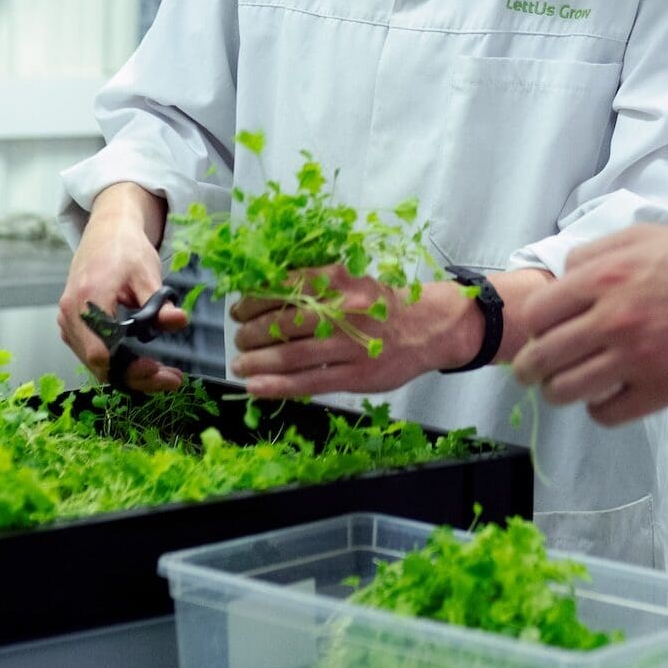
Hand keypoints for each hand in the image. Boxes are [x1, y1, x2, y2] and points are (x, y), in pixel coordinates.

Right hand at [56, 184, 189, 392]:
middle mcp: (71, 315)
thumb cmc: (125, 250)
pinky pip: (94, 354)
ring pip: (97, 364)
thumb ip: (159, 303)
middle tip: (171, 379)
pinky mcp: (73, 326)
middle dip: (136, 377)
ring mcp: (68, 322)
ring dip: (129, 373)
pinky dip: (119, 363)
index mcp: (87, 299)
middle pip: (100, 364)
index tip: (159, 370)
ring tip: (165, 374)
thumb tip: (178, 320)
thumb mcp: (147, 273)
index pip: (100, 351)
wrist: (105, 234)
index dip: (130, 368)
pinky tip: (145, 365)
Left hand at [230, 268, 480, 397]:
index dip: (252, 301)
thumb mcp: (351, 281)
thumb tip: (264, 297)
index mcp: (337, 280)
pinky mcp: (356, 375)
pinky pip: (309, 382)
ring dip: (257, 362)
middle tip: (239, 340)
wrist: (428, 326)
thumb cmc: (383, 304)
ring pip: (291, 356)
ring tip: (240, 365)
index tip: (239, 310)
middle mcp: (342, 310)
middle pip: (281, 323)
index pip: (282, 289)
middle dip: (250, 334)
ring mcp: (350, 345)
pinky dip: (277, 386)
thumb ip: (315, 287)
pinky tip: (255, 387)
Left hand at [512, 226, 667, 424]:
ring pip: (565, 391)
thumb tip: (562, 278)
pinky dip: (599, 409)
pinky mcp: (660, 390)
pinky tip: (608, 397)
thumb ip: (595, 253)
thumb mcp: (645, 237)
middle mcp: (613, 318)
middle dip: (531, 369)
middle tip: (535, 373)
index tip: (540, 336)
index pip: (538, 314)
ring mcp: (635, 358)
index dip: (533, 328)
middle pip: (542, 357)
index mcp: (605, 277)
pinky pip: (604, 414)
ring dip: (559, 393)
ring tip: (567, 389)